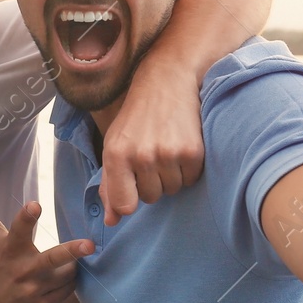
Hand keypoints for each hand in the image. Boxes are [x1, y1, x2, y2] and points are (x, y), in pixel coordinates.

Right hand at [0, 182, 93, 302]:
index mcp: (11, 249)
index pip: (18, 231)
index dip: (26, 218)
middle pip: (51, 259)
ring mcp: (34, 291)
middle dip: (71, 252)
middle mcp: (23, 271)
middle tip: (89, 244)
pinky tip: (59, 278)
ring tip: (57, 264)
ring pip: (67, 272)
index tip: (35, 205)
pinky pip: (69, 288)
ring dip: (69, 265)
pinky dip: (69, 280)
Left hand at [99, 62, 203, 224]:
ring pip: (172, 190)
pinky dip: (188, 169)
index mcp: (117, 155)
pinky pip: (191, 179)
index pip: (124, 205)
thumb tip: (111, 220)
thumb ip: (109, 185)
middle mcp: (142, 156)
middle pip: (151, 198)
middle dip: (151, 182)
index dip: (130, 200)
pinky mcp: (193, 152)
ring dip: (170, 175)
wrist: (167, 81)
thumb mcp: (114, 145)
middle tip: (152, 154)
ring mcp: (168, 154)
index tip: (133, 186)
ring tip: (166, 148)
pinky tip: (181, 146)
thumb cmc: (137, 118)